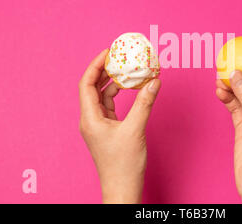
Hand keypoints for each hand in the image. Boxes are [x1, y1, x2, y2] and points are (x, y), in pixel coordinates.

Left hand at [79, 49, 160, 203]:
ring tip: (127, 71)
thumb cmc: (123, 165)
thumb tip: (154, 82)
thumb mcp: (135, 129)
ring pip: (102, 96)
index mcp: (90, 118)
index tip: (108, 53)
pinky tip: (130, 89)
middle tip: (118, 57)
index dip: (95, 65)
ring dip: (113, 82)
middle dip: (105, 71)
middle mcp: (91, 119)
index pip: (86, 84)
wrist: (122, 188)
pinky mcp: (108, 129)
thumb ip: (145, 103)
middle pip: (92, 87)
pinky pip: (110, 105)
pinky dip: (119, 95)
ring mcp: (99, 124)